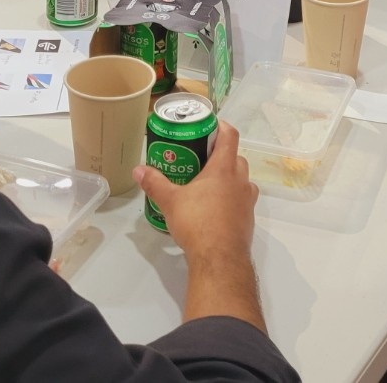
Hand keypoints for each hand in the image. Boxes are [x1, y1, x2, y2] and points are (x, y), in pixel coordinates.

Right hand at [136, 121, 256, 259]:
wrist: (220, 260)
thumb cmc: (197, 223)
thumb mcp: (170, 202)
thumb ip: (155, 183)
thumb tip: (138, 169)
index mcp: (224, 169)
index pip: (230, 136)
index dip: (221, 126)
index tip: (210, 126)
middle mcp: (240, 181)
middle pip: (237, 157)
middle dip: (222, 155)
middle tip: (202, 158)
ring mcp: (247, 201)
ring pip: (242, 180)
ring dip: (229, 177)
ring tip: (208, 184)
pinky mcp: (248, 219)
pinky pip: (242, 200)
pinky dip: (232, 199)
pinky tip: (215, 209)